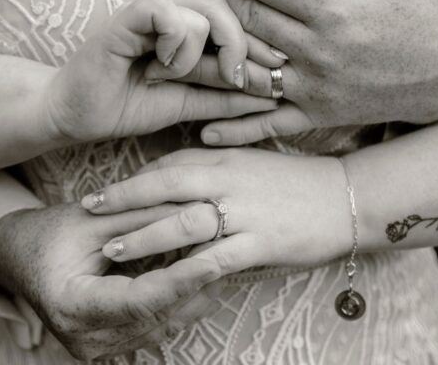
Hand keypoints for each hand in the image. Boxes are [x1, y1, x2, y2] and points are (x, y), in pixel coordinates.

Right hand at [0, 202, 222, 360]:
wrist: (17, 259)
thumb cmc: (47, 234)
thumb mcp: (91, 220)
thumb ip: (141, 218)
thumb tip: (195, 210)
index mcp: (72, 307)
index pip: (140, 299)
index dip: (182, 279)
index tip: (217, 258)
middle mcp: (84, 339)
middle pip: (157, 315)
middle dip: (197, 284)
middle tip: (231, 252)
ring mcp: (97, 349)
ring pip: (163, 324)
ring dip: (195, 294)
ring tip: (226, 260)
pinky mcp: (110, 345)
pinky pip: (156, 325)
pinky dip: (180, 301)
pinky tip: (203, 276)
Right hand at [42, 0, 277, 144]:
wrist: (77, 116)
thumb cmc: (127, 105)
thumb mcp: (188, 104)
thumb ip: (223, 97)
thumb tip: (270, 97)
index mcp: (188, 29)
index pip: (235, 21)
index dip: (258, 45)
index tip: (277, 75)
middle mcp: (173, 14)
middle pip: (226, 6)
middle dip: (243, 43)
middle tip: (242, 75)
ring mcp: (150, 12)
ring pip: (202, 7)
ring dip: (202, 49)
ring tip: (178, 75)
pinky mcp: (127, 16)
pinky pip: (166, 12)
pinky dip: (174, 40)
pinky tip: (162, 65)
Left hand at [80, 148, 350, 274]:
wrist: (348, 196)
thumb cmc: (298, 181)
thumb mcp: (253, 163)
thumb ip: (218, 164)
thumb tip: (181, 169)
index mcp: (226, 158)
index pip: (170, 163)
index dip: (135, 179)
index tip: (107, 190)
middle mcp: (229, 180)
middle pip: (165, 186)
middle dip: (124, 198)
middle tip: (89, 208)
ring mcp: (244, 210)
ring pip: (183, 223)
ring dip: (143, 237)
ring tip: (113, 249)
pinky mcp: (261, 241)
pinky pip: (216, 257)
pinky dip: (186, 269)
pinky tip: (163, 280)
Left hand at [167, 0, 437, 145]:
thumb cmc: (422, 11)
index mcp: (334, 8)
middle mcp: (320, 50)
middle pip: (245, 23)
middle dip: (203, 3)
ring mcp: (316, 88)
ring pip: (246, 73)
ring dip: (205, 59)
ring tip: (170, 45)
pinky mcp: (317, 116)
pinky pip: (269, 123)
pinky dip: (236, 128)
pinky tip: (202, 128)